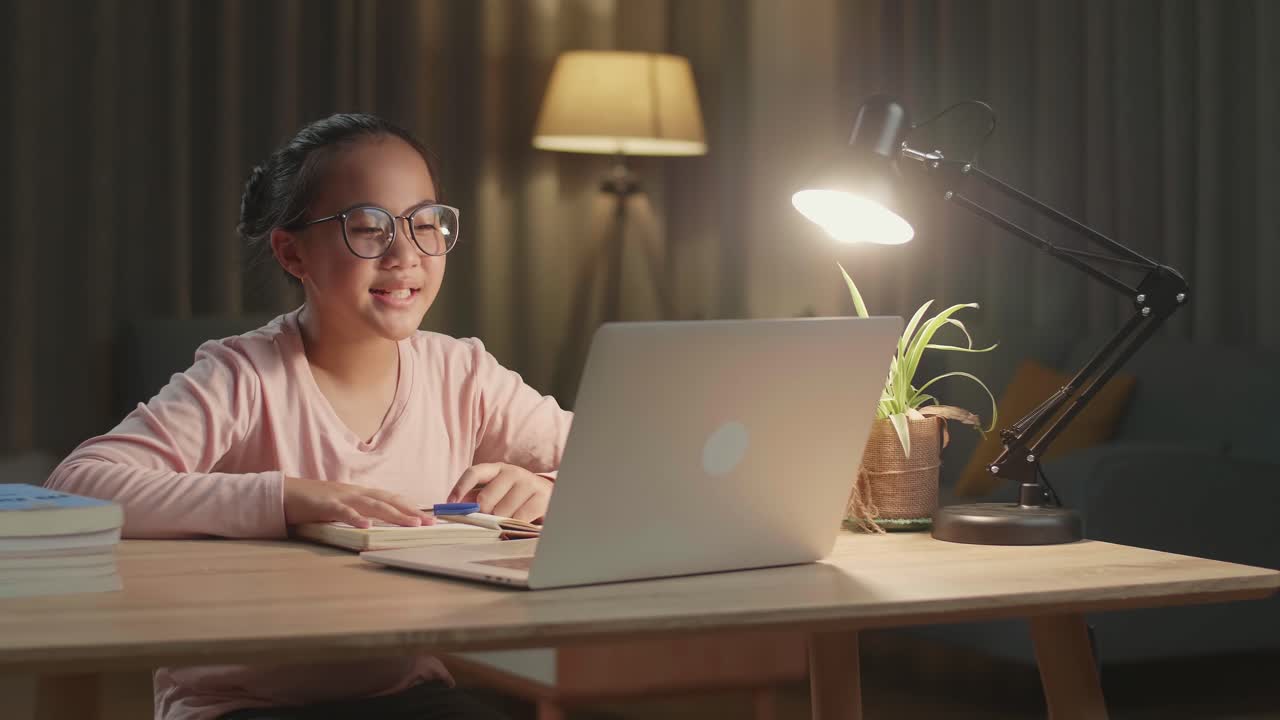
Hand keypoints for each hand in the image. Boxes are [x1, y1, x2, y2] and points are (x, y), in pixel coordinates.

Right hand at [283, 476, 434, 528]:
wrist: (283, 494)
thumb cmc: (313, 503)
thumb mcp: (341, 506)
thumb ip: (358, 512)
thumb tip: (377, 524)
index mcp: (359, 493)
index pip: (390, 498)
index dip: (410, 507)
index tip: (429, 517)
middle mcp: (354, 492)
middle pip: (387, 501)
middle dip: (410, 512)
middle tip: (430, 523)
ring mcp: (340, 497)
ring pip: (372, 505)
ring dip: (394, 515)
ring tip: (411, 523)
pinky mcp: (324, 505)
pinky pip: (342, 512)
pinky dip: (355, 519)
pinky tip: (367, 527)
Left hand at [448, 463, 551, 522]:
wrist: (550, 496)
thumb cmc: (517, 498)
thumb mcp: (497, 493)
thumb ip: (476, 497)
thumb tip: (454, 509)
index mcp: (497, 469)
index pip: (473, 473)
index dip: (460, 488)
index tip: (450, 504)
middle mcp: (512, 472)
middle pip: (485, 498)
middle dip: (483, 515)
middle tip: (487, 522)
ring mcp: (528, 483)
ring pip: (502, 511)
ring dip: (500, 523)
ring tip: (505, 524)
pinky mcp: (541, 497)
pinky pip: (519, 518)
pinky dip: (515, 526)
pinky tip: (517, 525)